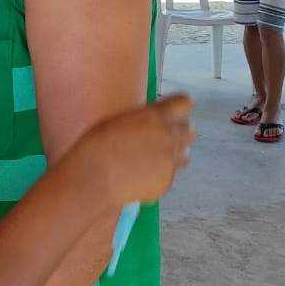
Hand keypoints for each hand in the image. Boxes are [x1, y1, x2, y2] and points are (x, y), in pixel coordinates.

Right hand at [62, 94, 195, 204]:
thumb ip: (144, 119)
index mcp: (155, 116)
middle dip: (178, 130)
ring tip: (150, 156)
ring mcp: (170, 162)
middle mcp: (168, 137)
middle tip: (160, 135)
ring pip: (185, 154)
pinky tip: (137, 175)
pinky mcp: (166, 182)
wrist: (94, 179)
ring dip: (173, 153)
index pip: (184, 102)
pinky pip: (169, 175)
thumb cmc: (97, 145)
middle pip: (189, 129)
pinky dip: (158, 174)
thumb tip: (155, 120)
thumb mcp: (119, 121)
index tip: (171, 110)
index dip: (178, 106)